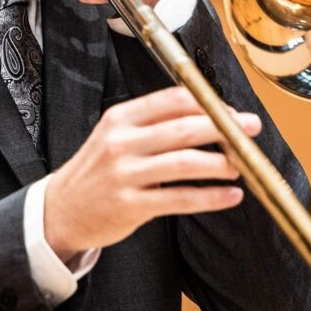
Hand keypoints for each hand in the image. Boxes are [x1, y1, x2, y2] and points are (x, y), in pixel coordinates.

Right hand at [42, 86, 262, 256]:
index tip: (233, 113)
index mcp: (121, 118)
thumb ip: (155, 125)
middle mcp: (121, 142)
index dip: (209, 105)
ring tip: (242, 167)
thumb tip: (210, 118)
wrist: (60, 210)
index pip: (173, 100)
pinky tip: (230, 196)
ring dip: (221, 164)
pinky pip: (180, 199)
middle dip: (225, 129)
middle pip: (184, 129)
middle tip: (250, 132)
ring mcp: (125, 175)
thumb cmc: (98, 171)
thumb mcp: (116, 136)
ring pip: (185, 163)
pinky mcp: (130, 206)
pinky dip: (211, 197)